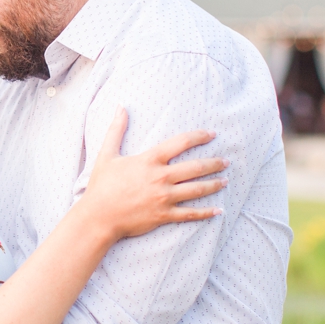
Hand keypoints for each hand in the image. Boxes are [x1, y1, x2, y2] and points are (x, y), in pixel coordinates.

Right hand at [81, 107, 226, 241]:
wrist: (98, 217)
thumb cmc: (101, 186)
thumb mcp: (107, 154)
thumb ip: (117, 130)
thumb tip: (121, 106)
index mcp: (149, 160)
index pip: (181, 143)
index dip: (199, 137)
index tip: (212, 134)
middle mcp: (160, 177)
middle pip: (196, 167)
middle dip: (214, 163)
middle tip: (226, 161)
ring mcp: (164, 198)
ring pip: (197, 189)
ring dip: (214, 184)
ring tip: (226, 180)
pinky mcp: (164, 215)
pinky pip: (190, 213)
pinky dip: (207, 212)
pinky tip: (219, 210)